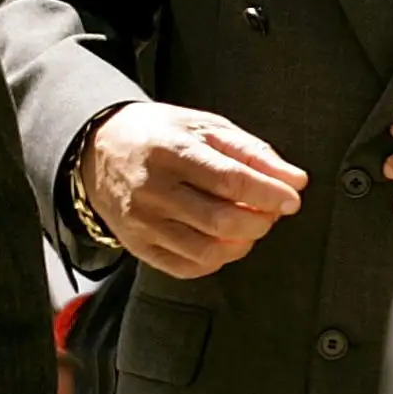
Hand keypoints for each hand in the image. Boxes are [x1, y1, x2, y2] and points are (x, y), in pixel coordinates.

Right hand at [79, 101, 304, 278]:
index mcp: (169, 151)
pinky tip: (224, 240)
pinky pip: (188, 267)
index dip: (268, 194)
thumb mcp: (204, 126)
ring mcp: (142, 222)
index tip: (292, 198)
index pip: (229, 181)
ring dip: (243, 242)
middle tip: (270, 210)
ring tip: (249, 224)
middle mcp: (152, 189)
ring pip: (207, 250)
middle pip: (222, 221)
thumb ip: (251, 151)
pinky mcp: (137, 245)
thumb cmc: (160, 134)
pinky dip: (218, 258)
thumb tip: (294, 180)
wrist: (98, 149)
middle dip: (260, 221)